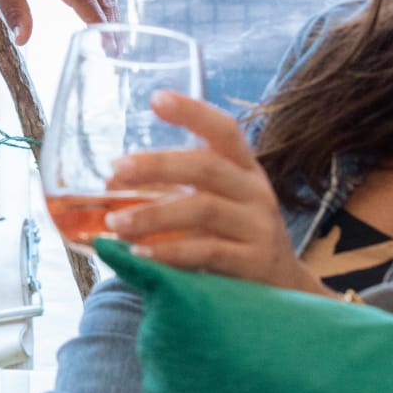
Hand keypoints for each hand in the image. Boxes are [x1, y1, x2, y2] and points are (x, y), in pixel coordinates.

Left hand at [105, 92, 329, 294]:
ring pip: (204, 210)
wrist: (282, 293)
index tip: (156, 99)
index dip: (193, 112)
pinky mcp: (253, 263)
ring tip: (116, 223)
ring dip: (153, 214)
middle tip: (116, 169)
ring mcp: (258, 227)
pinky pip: (207, 252)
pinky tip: (140, 254)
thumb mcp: (210, 207)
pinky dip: (169, 252)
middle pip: (207, 167)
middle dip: (157, 165)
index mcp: (244, 170)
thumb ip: (169, 192)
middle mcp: (255, 192)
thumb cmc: (233, 241)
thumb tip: (111, 181)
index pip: (224, 130)